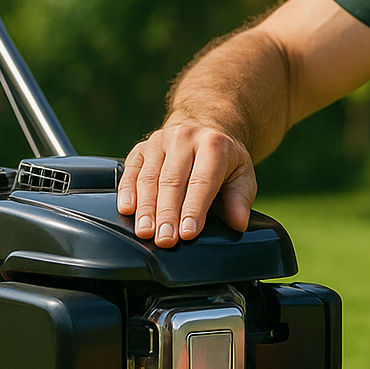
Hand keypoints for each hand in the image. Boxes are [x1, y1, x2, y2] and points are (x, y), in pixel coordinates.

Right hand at [117, 123, 257, 247]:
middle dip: (168, 214)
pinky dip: (127, 191)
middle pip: (172, 181)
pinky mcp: (142, 148)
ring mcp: (160, 141)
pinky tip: (127, 210)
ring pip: (149, 178)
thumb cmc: (224, 161)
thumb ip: (240, 199)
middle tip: (165, 240)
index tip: (188, 233)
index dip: (194, 209)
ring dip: (146, 208)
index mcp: (213, 145)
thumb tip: (238, 222)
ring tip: (145, 232)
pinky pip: (131, 170)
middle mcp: (184, 138)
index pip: (202, 181)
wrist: (204, 129)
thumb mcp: (242, 175)